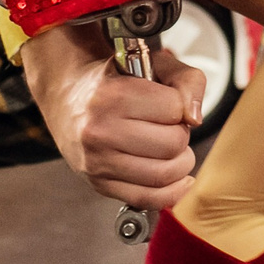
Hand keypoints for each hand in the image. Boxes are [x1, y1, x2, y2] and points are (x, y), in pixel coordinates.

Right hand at [21, 24, 204, 208]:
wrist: (68, 97)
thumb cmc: (115, 81)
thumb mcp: (152, 64)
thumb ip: (187, 80)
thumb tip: (194, 118)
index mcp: (112, 95)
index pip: (176, 109)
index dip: (180, 106)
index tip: (168, 104)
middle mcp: (100, 130)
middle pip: (173, 143)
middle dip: (180, 135)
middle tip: (168, 127)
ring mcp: (97, 161)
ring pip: (164, 174)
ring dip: (179, 162)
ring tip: (170, 149)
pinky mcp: (99, 184)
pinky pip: (148, 199)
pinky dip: (171, 192)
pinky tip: (177, 179)